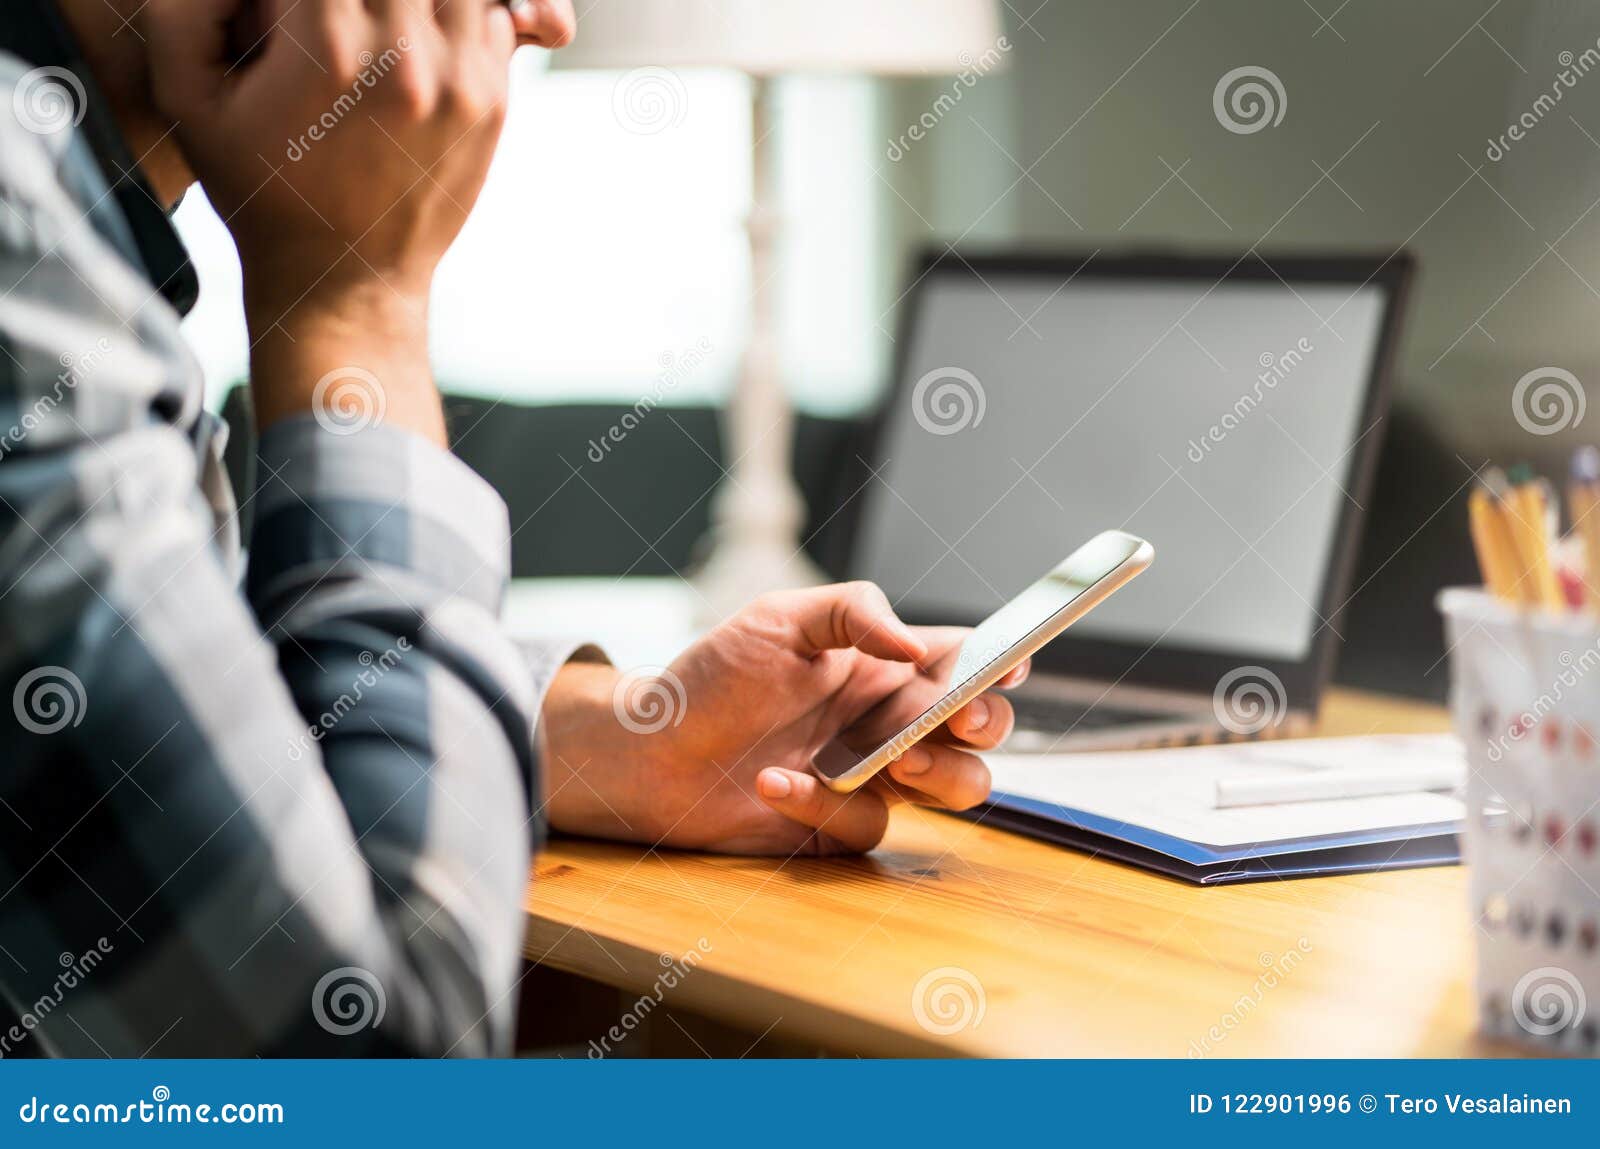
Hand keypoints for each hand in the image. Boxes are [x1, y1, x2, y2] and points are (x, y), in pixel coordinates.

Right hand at [142, 0, 571, 438]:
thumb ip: (185, 7)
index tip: (299, 12)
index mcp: (326, 44)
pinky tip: (421, 36)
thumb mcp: (188, 97)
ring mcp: (460, 79)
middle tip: (336, 16)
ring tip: (380, 21)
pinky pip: (493, 17)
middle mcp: (403, 56)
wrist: (343, 277)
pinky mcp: (492, 101)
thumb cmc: (260, 188)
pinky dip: (462, 12)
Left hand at [541, 583, 1028, 854]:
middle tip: (952, 721)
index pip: (965, 659)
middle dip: (984, 725)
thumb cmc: (712, 677)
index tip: (1008, 663)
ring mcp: (874, 775)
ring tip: (892, 759)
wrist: (649, 752)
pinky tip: (775, 782)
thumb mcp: (778, 618)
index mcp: (887, 663)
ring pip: (958, 787)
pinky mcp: (841, 823)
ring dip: (939, 774)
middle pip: (982, 730)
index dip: (1001, 660)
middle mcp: (892, 719)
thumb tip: (914, 643)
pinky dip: (826, 804)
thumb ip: (852, 612)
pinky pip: (870, 824)